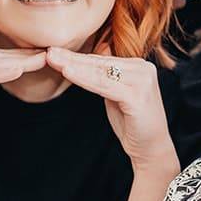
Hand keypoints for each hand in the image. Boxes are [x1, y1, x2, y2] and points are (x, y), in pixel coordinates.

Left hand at [44, 48, 178, 172]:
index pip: (103, 61)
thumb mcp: (117, 95)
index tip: (55, 52)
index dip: (78, 57)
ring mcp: (142, 81)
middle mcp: (144, 69)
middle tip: (48, 52)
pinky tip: (67, 72)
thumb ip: (107, 77)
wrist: (151, 148)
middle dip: (72, 58)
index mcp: (140, 67)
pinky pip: (104, 85)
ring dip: (74, 66)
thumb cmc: (133, 123)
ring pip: (100, 73)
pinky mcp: (136, 96)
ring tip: (53, 59)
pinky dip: (84, 79)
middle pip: (100, 64)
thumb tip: (90, 58)